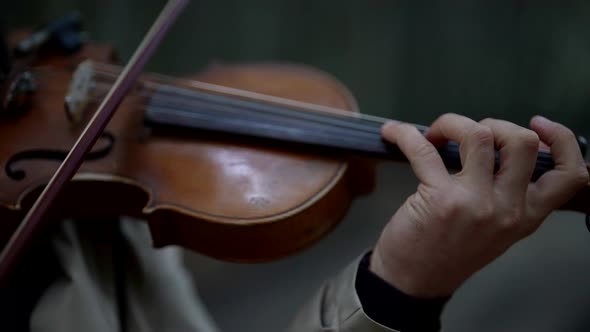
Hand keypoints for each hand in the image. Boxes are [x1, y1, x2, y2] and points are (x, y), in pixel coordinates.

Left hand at [370, 113, 588, 297]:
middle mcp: (507, 209)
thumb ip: (508, 195)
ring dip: (452, 123)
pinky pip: (422, 148)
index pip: (569, 175)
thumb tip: (502, 148)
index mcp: (526, 217)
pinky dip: (404, 134)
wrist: (412, 283)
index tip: (540, 125)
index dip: (563, 140)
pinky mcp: (439, 198)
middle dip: (494, 125)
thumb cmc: (448, 254)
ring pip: (480, 135)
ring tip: (435, 136)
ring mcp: (475, 202)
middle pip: (523, 142)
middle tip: (469, 135)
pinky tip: (393, 133)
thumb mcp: (495, 230)